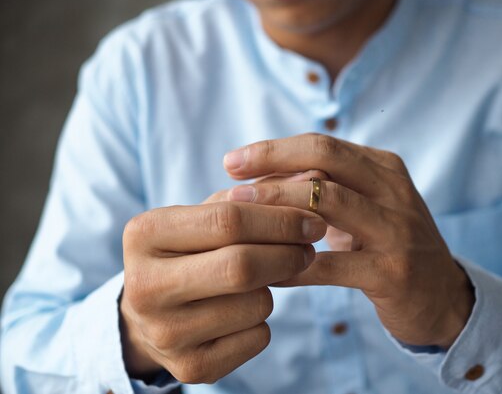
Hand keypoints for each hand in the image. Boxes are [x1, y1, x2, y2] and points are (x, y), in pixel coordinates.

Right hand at [120, 202, 325, 382]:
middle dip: (288, 254)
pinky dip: (263, 321)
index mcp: (144, 234)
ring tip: (261, 280)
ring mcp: (165, 333)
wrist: (151, 313)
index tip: (313, 219)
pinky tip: (243, 312)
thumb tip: (315, 176)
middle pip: (241, 266)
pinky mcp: (190, 368)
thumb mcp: (207, 215)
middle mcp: (144, 286)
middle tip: (309, 247)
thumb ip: (257, 194)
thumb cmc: (190, 251)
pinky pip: (258, 338)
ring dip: (275, 289)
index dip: (281, 219)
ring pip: (257, 304)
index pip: (229, 220)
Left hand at [220, 134, 474, 347]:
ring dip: (278, 206)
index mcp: (384, 169)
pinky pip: (331, 266)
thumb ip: (328, 189)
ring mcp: (397, 230)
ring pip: (328, 203)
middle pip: (325, 160)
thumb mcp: (367, 208)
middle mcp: (394, 190)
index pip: (323, 144)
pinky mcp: (392, 273)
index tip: (233, 160)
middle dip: (271, 163)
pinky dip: (293, 266)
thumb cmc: (390, 248)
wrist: (443, 298)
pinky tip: (265, 272)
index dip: (274, 149)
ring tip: (238, 214)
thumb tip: (263, 177)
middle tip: (229, 177)